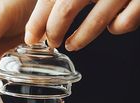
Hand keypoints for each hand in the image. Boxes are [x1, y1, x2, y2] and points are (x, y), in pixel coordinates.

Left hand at [25, 0, 139, 50]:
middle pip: (66, 7)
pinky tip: (113, 25)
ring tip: (71, 45)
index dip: (37, 20)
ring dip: (80, 38)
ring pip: (95, 21)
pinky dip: (116, 28)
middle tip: (51, 43)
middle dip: (54, 31)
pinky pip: (123, 23)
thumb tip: (42, 18)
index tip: (30, 38)